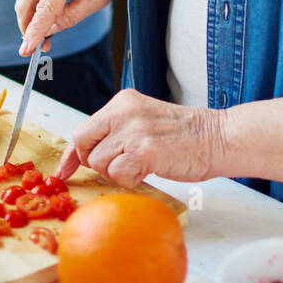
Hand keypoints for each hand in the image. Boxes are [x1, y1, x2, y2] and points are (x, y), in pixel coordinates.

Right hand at [14, 0, 127, 54]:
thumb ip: (72, 16)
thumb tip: (48, 31)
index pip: (45, 8)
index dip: (34, 31)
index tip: (26, 50)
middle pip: (26, 5)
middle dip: (28, 30)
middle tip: (42, 48)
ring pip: (24, 2)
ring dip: (30, 22)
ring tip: (47, 37)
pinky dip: (34, 11)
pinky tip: (48, 21)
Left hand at [54, 87, 222, 187]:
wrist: (218, 138)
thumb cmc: (185, 135)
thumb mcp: (144, 121)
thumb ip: (117, 132)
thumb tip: (89, 155)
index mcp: (122, 102)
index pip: (83, 129)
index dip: (72, 155)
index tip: (63, 171)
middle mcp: (123, 112)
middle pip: (83, 145)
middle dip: (95, 163)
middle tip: (119, 166)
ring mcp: (133, 130)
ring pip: (100, 164)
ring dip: (118, 173)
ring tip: (143, 165)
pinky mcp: (144, 150)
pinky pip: (119, 175)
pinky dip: (131, 180)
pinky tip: (150, 170)